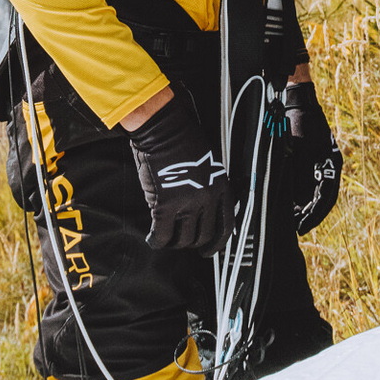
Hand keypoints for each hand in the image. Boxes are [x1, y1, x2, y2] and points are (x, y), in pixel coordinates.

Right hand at [125, 94, 232, 253]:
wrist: (164, 130)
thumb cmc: (183, 138)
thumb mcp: (208, 164)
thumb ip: (208, 189)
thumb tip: (201, 210)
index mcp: (221, 188)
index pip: (226, 226)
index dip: (217, 243)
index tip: (210, 250)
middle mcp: (207, 199)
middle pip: (203, 236)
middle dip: (192, 243)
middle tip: (182, 242)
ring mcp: (187, 204)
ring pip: (183, 240)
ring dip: (174, 243)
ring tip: (167, 239)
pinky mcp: (165, 206)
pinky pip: (162, 235)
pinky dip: (157, 241)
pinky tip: (153, 239)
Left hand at [282, 73, 341, 235]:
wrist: (298, 103)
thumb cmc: (298, 123)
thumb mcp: (295, 148)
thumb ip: (295, 172)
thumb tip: (292, 198)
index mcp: (330, 162)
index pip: (326, 196)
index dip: (314, 214)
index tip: (302, 225)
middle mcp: (330, 166)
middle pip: (323, 198)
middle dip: (310, 214)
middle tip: (296, 227)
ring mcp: (323, 164)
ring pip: (317, 193)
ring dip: (306, 207)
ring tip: (293, 220)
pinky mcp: (315, 162)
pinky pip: (311, 184)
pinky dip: (303, 196)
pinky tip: (292, 205)